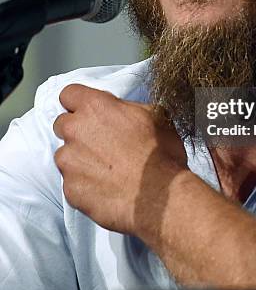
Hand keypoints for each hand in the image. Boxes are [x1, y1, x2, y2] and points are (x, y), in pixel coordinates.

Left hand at [53, 84, 187, 240]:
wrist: (158, 195)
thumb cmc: (159, 155)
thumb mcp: (155, 115)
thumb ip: (127, 108)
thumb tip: (122, 111)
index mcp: (95, 107)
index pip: (69, 93)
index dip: (79, 102)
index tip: (89, 111)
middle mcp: (75, 130)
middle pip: (62, 124)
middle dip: (77, 130)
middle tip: (101, 141)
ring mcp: (69, 161)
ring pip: (65, 155)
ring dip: (80, 159)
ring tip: (107, 168)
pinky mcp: (70, 188)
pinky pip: (71, 182)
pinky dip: (84, 183)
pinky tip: (106, 186)